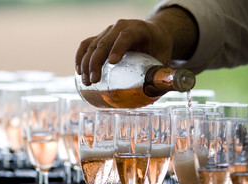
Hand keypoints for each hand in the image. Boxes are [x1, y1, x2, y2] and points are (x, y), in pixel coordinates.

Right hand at [75, 7, 197, 85]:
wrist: (152, 33)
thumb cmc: (159, 47)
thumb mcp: (164, 57)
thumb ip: (165, 73)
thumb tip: (169, 91)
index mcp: (139, 29)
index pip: (126, 36)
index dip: (118, 48)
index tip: (112, 63)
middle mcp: (121, 27)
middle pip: (104, 42)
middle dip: (96, 62)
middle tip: (94, 81)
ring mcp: (109, 31)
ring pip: (92, 44)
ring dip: (86, 63)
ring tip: (87, 81)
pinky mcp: (100, 37)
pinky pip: (86, 44)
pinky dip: (80, 56)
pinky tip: (78, 70)